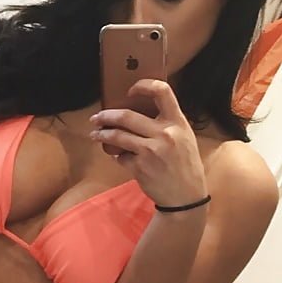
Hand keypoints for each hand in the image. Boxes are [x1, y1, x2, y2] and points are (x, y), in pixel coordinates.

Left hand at [89, 79, 207, 207]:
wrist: (186, 196)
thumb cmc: (184, 165)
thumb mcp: (184, 138)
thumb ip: (166, 124)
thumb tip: (139, 113)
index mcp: (178, 122)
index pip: (163, 92)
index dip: (143, 86)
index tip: (129, 90)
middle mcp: (165, 133)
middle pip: (127, 116)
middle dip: (106, 116)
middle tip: (97, 118)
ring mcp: (150, 151)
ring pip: (117, 136)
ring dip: (102, 134)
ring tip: (96, 134)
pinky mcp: (139, 167)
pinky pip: (120, 156)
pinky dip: (115, 155)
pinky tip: (116, 155)